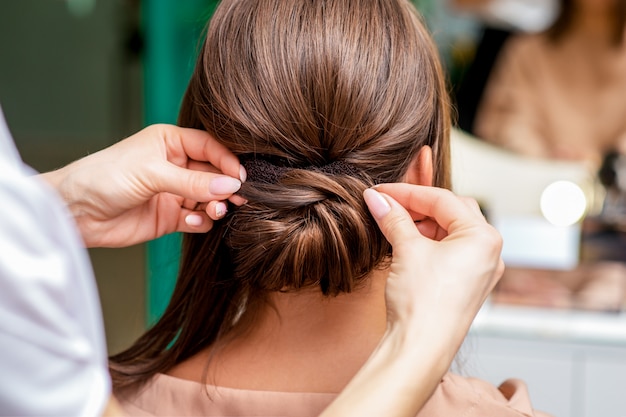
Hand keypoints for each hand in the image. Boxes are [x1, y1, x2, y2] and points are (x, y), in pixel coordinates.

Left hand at [42, 124, 244, 247]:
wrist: (75, 212)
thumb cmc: (104, 177)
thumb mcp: (151, 174)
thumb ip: (192, 182)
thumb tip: (230, 186)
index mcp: (171, 142)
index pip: (211, 147)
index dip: (228, 161)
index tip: (241, 178)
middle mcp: (176, 166)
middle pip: (214, 174)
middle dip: (226, 187)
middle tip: (238, 199)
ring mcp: (174, 193)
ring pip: (209, 198)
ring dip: (215, 206)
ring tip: (213, 212)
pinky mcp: (170, 217)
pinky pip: (197, 219)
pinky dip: (200, 222)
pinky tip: (190, 222)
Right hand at [363, 184, 503, 351]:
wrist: (420, 348)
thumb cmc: (423, 304)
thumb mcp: (406, 250)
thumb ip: (392, 218)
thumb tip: (377, 198)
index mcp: (483, 237)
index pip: (442, 199)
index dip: (406, 192)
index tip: (380, 192)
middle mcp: (489, 251)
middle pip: (452, 211)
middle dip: (417, 205)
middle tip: (388, 204)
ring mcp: (480, 269)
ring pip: (450, 231)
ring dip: (422, 224)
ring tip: (393, 223)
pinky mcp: (467, 284)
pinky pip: (450, 251)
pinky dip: (428, 242)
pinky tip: (406, 243)